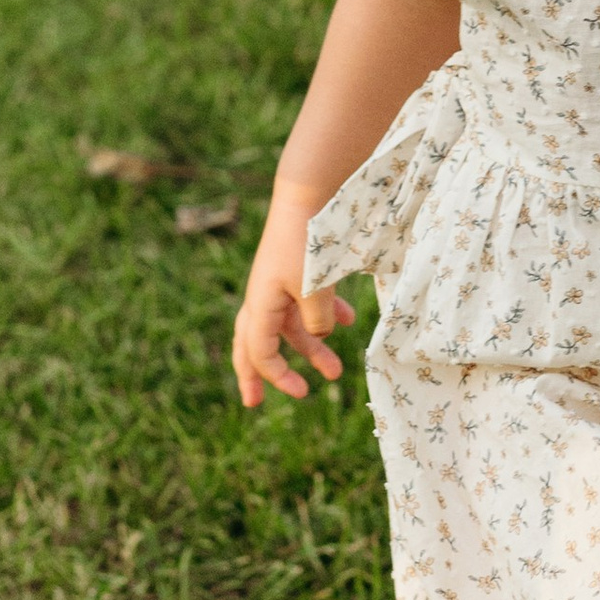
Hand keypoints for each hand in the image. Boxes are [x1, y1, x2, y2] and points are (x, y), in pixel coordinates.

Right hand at [231, 196, 357, 407]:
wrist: (309, 195)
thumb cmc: (307, 242)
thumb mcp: (314, 286)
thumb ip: (316, 317)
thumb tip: (320, 334)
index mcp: (261, 304)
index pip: (260, 351)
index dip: (277, 375)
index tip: (302, 391)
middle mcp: (264, 297)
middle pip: (253, 343)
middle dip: (256, 374)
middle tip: (253, 404)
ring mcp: (278, 283)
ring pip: (288, 326)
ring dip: (310, 348)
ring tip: (335, 372)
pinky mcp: (296, 271)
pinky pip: (305, 303)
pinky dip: (323, 316)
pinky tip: (346, 322)